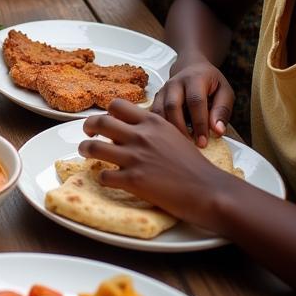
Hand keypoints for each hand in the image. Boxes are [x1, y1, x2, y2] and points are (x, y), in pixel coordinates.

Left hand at [80, 99, 237, 230]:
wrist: (210, 190)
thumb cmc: (195, 165)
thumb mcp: (174, 135)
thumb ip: (152, 130)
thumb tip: (131, 131)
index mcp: (152, 122)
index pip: (117, 105)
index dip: (106, 112)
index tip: (104, 121)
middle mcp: (140, 135)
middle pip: (100, 122)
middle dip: (88, 127)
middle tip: (87, 134)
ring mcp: (135, 157)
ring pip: (94, 147)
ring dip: (85, 150)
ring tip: (85, 153)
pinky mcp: (134, 180)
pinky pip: (104, 175)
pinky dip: (101, 177)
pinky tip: (107, 179)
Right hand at [152, 59, 234, 145]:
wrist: (192, 67)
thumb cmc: (211, 83)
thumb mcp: (225, 91)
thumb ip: (222, 110)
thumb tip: (217, 131)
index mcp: (194, 78)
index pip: (195, 101)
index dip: (199, 122)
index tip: (203, 142)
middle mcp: (175, 82)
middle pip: (172, 105)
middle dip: (181, 128)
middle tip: (190, 145)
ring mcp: (163, 89)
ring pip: (159, 110)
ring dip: (168, 129)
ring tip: (179, 144)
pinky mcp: (157, 97)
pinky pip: (153, 113)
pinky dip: (159, 126)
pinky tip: (168, 137)